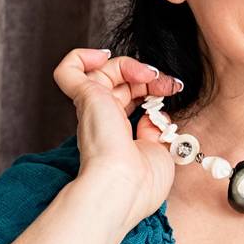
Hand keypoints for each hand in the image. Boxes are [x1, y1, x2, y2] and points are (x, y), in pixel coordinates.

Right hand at [52, 48, 182, 233]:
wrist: (124, 187)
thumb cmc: (142, 183)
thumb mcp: (160, 152)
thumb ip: (156, 132)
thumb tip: (154, 117)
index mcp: (119, 134)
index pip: (130, 99)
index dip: (152, 88)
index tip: (174, 90)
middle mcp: (103, 120)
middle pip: (119, 82)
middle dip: (147, 75)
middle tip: (168, 84)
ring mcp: (92, 109)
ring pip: (100, 71)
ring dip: (129, 64)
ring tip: (148, 75)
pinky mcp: (85, 99)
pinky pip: (68, 69)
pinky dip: (82, 55)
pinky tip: (104, 57)